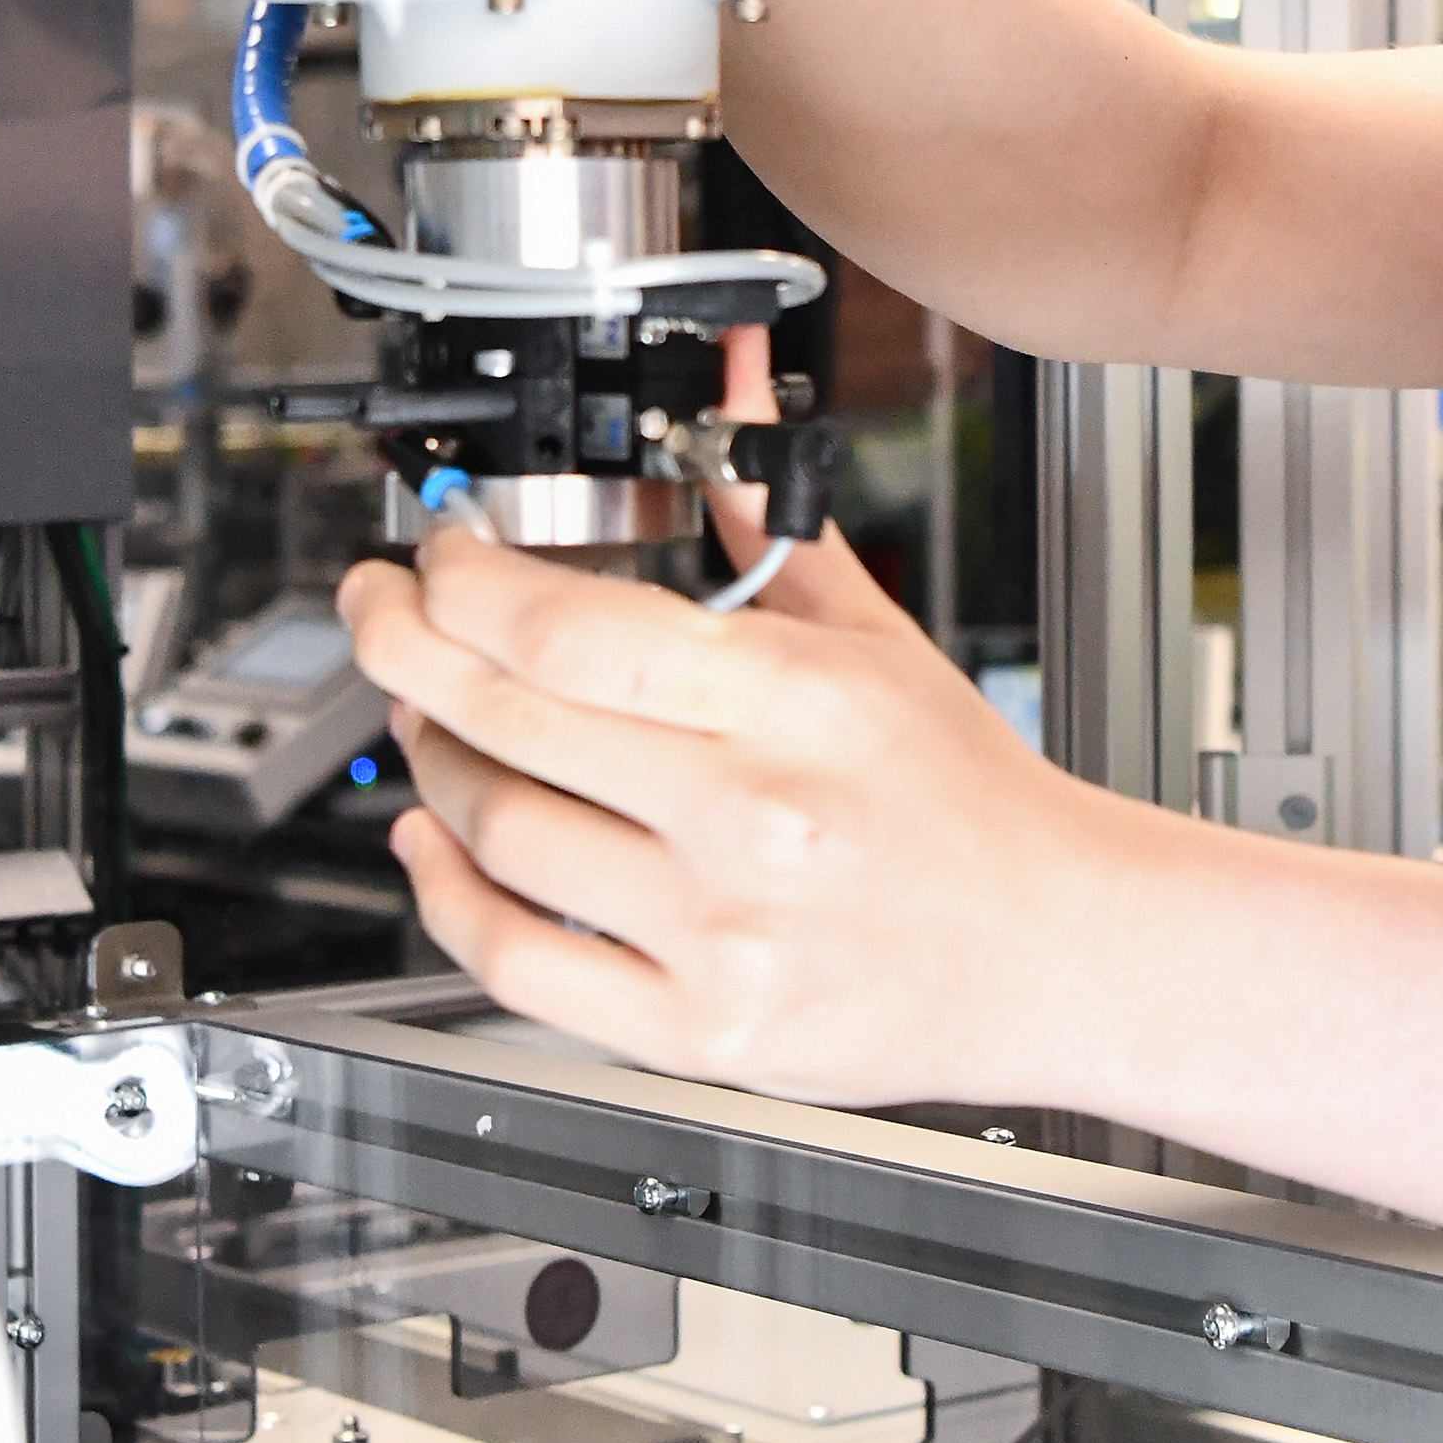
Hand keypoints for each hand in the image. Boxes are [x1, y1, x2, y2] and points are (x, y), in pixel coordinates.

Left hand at [335, 510, 1160, 1112]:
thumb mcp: (879, 643)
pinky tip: (433, 845)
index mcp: (794, 702)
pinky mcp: (699, 1028)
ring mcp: (718, 933)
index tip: (435, 559)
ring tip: (434, 720)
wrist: (1058, 950)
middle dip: (403, 648)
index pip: (562, 631)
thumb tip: (727, 414)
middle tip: (384, 614)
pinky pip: (515, 960)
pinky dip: (444, 894)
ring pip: (495, 830)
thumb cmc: (968, 804)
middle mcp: (750, 818)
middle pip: (503, 719)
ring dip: (430, 762)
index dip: (457, 584)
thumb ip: (772, 533)